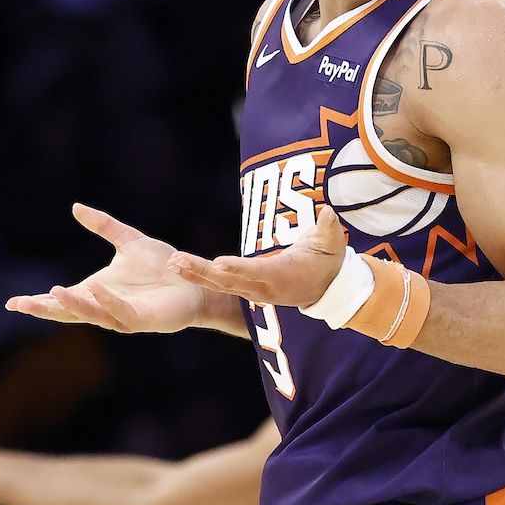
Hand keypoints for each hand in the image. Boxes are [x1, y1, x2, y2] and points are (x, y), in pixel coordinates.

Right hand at [6, 204, 211, 332]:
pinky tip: (95, 288)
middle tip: (21, 305)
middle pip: (70, 313)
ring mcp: (124, 316)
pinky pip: (122, 313)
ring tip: (55, 293)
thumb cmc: (162, 265)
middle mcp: (106, 307)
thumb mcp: (129, 240)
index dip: (38, 302)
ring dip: (74, 306)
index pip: (62, 300)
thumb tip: (76, 207)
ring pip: (93, 315)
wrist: (194, 278)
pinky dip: (107, 302)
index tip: (11, 303)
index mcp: (98, 292)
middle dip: (46, 310)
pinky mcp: (144, 319)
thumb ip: (104, 226)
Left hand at [171, 207, 345, 307]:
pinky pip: (220, 285)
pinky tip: (181, 266)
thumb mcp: (331, 244)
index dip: (239, 268)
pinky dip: (201, 277)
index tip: (218, 263)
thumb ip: (328, 229)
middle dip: (202, 272)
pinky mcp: (248, 289)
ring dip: (195, 274)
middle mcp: (265, 288)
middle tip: (177, 261)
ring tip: (173, 262)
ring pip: (220, 285)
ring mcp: (255, 291)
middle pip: (229, 282)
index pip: (257, 272)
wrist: (327, 289)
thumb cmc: (328, 262)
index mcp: (283, 275)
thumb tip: (328, 212)